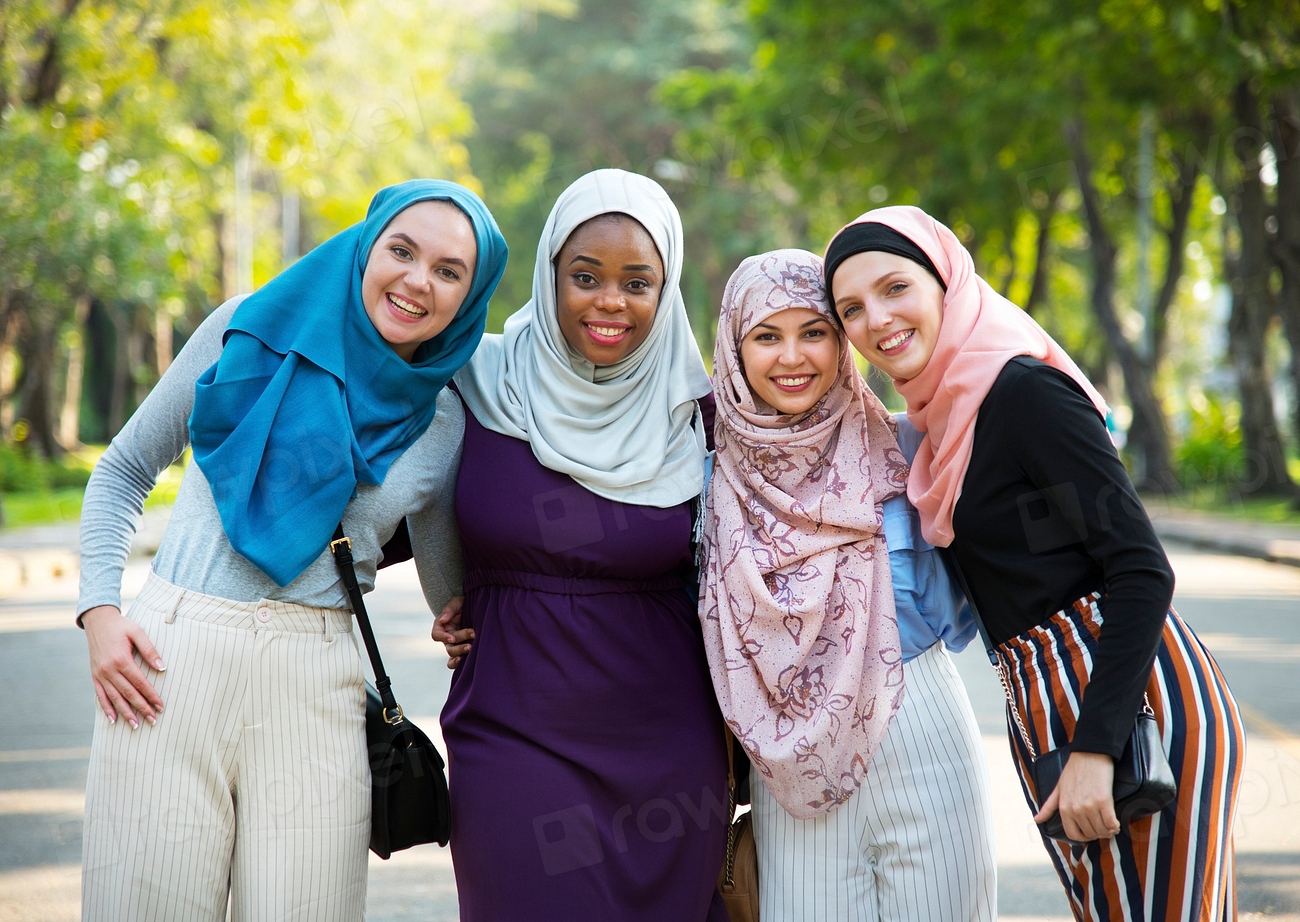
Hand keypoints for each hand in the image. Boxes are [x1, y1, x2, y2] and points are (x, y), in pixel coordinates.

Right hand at [82, 605, 164, 728]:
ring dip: (125, 713)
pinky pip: (100, 696)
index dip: (151, 695)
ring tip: (135, 726)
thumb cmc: (121, 626)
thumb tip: (162, 667)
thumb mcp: (137, 632)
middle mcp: (109, 670)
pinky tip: (112, 719)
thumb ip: (150, 650)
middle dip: (141, 708)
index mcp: (121, 659)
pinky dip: (106, 708)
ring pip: (114, 698)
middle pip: (128, 693)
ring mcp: (100, 674)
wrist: (97, 621)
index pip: (140, 683)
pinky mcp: (94, 676)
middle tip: (153, 721)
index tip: (161, 706)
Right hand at [431, 596, 471, 668]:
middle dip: (460, 646)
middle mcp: (446, 637)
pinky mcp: (462, 649)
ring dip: (461, 653)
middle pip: (449, 647)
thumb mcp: (457, 602)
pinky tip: (467, 661)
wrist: (475, 607)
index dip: (443, 637)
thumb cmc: (463, 604)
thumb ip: (450, 610)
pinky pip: (456, 660)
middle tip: (472, 639)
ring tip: (472, 648)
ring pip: (453, 655)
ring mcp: (454, 644)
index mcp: (441, 626)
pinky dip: (459, 663)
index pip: (436, 635)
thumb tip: (443, 620)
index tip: (452, 638)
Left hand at [1034, 750, 1119, 841]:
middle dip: (1097, 833)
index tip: (1089, 834)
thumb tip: (1037, 819)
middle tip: (1102, 828)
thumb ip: (1049, 806)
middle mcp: (1075, 809)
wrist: (1090, 754)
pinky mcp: (1104, 801)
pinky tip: (1115, 823)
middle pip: (1090, 833)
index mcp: (1064, 808)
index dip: (1083, 838)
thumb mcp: (1058, 788)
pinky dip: (1115, 826)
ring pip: (1101, 830)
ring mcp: (1089, 806)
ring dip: (1107, 831)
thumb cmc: (1074, 770)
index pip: (1073, 834)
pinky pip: (1111, 823)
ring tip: (1109, 826)